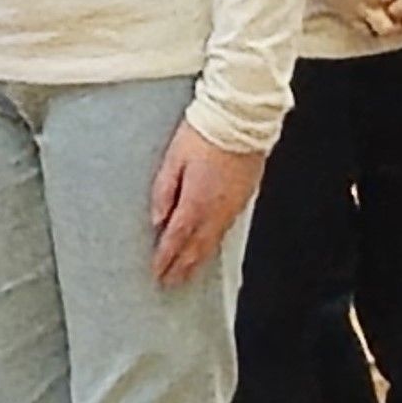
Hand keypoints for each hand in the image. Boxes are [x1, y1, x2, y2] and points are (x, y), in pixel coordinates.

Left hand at [151, 119, 265, 283]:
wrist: (242, 119)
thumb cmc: (204, 134)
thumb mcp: (173, 159)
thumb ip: (164, 192)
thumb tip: (157, 219)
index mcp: (196, 202)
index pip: (176, 239)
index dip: (166, 259)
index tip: (157, 275)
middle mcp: (216, 211)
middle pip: (196, 248)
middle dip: (182, 268)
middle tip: (171, 283)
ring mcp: (232, 206)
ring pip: (213, 242)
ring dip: (198, 260)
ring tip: (188, 273)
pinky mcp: (244, 198)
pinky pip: (225, 229)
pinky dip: (214, 243)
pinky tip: (210, 246)